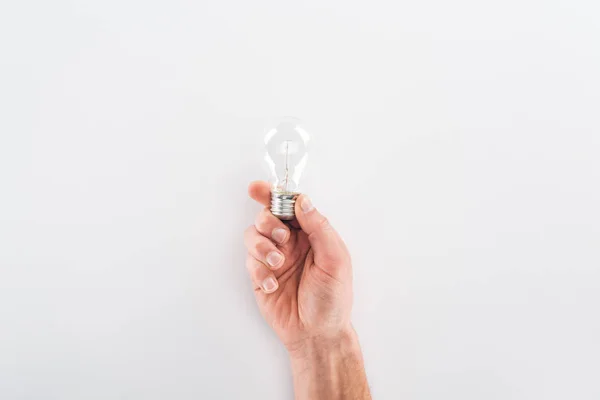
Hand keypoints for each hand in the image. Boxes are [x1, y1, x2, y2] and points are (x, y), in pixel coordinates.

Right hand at [244, 181, 352, 349]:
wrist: (317, 334)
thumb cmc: (333, 299)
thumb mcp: (335, 260)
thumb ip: (319, 228)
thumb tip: (302, 201)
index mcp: (311, 234)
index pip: (290, 206)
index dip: (273, 194)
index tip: (257, 188)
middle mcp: (291, 243)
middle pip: (266, 216)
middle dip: (268, 222)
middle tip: (281, 238)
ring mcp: (274, 259)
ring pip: (253, 236)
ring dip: (262, 246)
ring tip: (277, 263)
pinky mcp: (260, 276)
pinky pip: (250, 262)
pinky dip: (259, 271)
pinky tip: (274, 285)